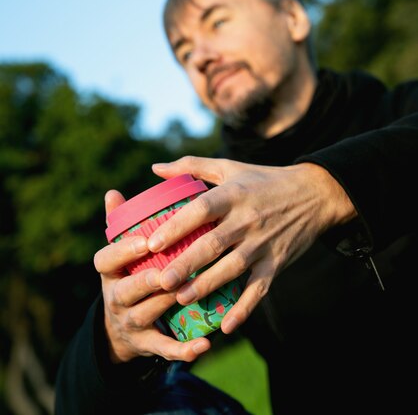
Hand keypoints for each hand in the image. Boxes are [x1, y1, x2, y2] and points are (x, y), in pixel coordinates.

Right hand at [93, 189, 211, 364]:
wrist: (122, 325)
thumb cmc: (130, 272)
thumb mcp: (120, 251)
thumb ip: (119, 223)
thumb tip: (112, 191)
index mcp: (110, 271)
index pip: (105, 260)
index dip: (123, 252)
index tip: (145, 241)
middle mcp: (116, 298)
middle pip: (126, 291)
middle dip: (145, 282)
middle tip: (166, 272)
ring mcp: (130, 322)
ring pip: (147, 315)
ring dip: (166, 307)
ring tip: (188, 296)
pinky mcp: (147, 344)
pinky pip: (165, 349)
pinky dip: (184, 350)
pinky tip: (205, 345)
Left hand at [148, 156, 355, 334]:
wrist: (315, 194)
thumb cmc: (264, 180)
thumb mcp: (229, 168)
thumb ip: (192, 166)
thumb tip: (155, 168)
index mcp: (233, 194)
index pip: (202, 209)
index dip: (177, 226)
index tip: (153, 243)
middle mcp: (247, 219)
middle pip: (213, 243)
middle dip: (186, 264)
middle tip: (161, 281)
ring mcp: (263, 243)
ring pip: (232, 268)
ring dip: (207, 285)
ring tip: (182, 299)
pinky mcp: (276, 263)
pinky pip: (259, 289)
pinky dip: (244, 308)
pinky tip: (226, 326)